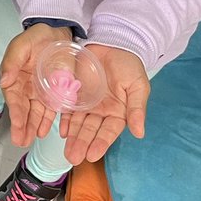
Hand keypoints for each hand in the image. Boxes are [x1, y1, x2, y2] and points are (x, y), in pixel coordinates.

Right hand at [0, 23, 74, 145]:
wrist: (57, 32)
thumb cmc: (36, 37)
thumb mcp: (21, 45)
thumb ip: (12, 62)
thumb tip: (4, 80)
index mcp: (15, 78)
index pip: (13, 99)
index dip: (15, 113)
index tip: (16, 125)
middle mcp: (26, 88)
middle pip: (23, 110)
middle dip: (22, 126)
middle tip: (21, 141)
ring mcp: (41, 92)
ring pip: (36, 113)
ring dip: (33, 127)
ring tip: (31, 140)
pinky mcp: (56, 93)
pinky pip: (52, 110)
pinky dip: (48, 121)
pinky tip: (45, 131)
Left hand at [59, 44, 148, 164]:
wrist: (112, 42)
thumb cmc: (128, 64)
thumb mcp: (138, 85)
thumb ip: (137, 109)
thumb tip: (139, 133)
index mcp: (119, 112)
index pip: (109, 132)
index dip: (101, 144)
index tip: (92, 155)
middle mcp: (102, 111)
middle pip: (91, 131)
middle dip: (82, 145)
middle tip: (73, 158)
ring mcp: (88, 103)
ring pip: (79, 124)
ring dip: (73, 138)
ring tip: (66, 152)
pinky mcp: (75, 92)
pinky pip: (69, 109)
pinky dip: (65, 120)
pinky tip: (60, 131)